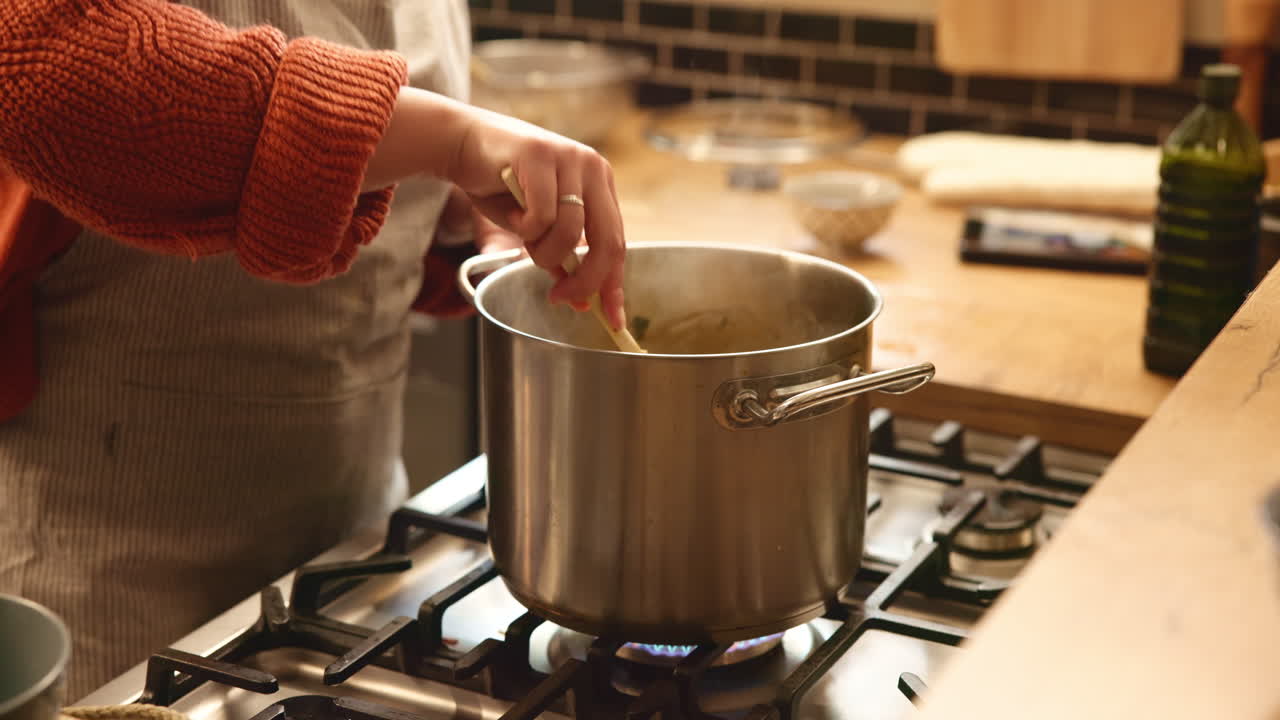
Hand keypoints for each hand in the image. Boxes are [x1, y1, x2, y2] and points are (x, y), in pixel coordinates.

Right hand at [449, 108, 625, 328]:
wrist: (461, 145)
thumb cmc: (499, 186)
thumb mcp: (536, 229)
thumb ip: (562, 258)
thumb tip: (582, 301)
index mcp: (599, 183)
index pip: (618, 241)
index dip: (614, 283)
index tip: (612, 318)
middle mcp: (592, 168)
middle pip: (608, 241)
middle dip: (586, 280)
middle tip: (562, 297)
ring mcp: (569, 159)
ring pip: (570, 233)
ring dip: (543, 251)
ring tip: (524, 237)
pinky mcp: (542, 155)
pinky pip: (542, 217)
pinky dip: (525, 228)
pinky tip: (512, 216)